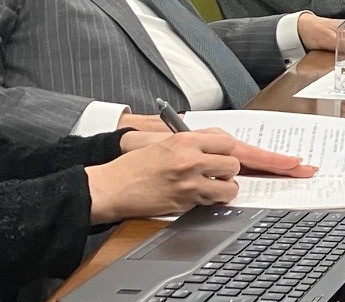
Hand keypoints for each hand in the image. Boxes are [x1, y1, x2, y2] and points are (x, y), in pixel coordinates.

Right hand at [87, 130, 241, 222]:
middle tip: (219, 172)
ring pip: (228, 187)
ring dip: (224, 188)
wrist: (111, 188)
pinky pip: (212, 202)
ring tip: (214, 186)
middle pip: (232, 164)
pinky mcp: (185, 203)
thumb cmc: (132, 167)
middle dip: (228, 170)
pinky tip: (201, 196)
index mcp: (184, 141)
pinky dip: (211, 201)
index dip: (226, 150)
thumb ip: (191, 142)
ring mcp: (189, 184)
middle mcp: (190, 160)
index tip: (223, 154)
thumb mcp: (163, 143)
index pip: (226, 142)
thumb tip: (215, 144)